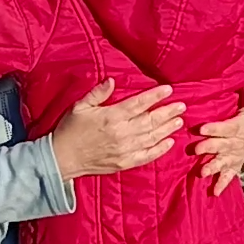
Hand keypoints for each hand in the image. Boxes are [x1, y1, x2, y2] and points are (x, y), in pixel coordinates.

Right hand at [52, 79, 184, 180]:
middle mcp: (121, 133)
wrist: (61, 159)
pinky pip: (146, 156)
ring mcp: (124, 150)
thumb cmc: (70, 130)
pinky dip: (159, 150)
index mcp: (111, 117)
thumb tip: (112, 80)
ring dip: (167, 129)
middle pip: (150, 120)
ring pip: (152, 137)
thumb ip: (98, 93)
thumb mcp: (80, 107)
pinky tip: (169, 142)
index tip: (169, 89)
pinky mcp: (124, 163)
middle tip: (182, 105)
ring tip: (179, 121)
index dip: (156, 96)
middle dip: (168, 112)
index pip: (139, 104)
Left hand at [195, 85, 243, 195]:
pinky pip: (228, 176)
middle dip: (209, 148)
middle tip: (197, 149)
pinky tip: (214, 192)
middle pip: (222, 145)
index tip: (202, 128)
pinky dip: (222, 184)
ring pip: (223, 162)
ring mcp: (234, 156)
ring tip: (203, 172)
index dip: (215, 128)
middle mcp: (235, 143)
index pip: (226, 127)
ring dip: (213, 167)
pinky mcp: (233, 166)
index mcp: (238, 127)